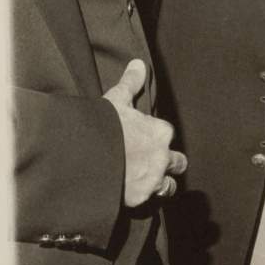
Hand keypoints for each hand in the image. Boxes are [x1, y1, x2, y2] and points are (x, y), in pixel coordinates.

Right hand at [103, 59, 187, 206]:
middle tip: (152, 163)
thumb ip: (131, 82)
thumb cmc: (104, 125)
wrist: (86, 157)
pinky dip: (143, 198)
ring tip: (147, 182)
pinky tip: (132, 195)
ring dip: (161, 184)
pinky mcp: (140, 199)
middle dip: (168, 163)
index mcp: (161, 132)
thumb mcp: (117, 99)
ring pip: (169, 186)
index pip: (168, 136)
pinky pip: (149, 202)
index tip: (146, 141)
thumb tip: (139, 63)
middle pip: (178, 163)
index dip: (157, 139)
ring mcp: (153, 179)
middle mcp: (163, 157)